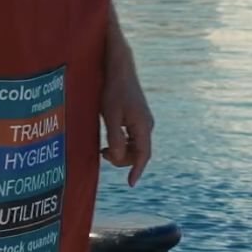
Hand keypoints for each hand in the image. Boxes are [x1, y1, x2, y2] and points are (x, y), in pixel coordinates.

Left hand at [99, 5, 153, 187]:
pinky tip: (110, 141)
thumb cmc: (113, 90)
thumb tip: (119, 158)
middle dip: (124, 160)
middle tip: (104, 155)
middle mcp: (147, 124)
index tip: (129, 184)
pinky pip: (133, 137)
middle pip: (140, 153)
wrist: (119, 67)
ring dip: (123, 152)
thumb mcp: (110, 114)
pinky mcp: (137, 116)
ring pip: (136, 146)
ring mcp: (143, 120)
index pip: (143, 155)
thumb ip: (115, 136)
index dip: (137, 171)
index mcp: (143, 125)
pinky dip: (123, 143)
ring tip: (105, 150)